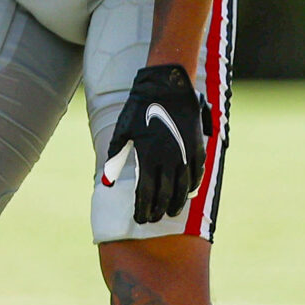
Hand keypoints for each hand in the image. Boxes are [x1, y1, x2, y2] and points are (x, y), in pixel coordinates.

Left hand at [101, 64, 209, 223]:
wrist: (167, 85)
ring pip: (183, 188)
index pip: (146, 193)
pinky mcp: (197, 146)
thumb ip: (115, 157)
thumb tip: (107, 182)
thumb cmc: (140, 107)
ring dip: (176, 203)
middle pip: (164, 195)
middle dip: (158, 210)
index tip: (140, 218)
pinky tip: (187, 192)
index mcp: (147, 156)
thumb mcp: (122, 130)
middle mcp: (168, 159)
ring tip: (170, 212)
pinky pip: (197, 173)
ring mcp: (185, 154)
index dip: (143, 209)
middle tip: (153, 219)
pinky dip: (192, 185)